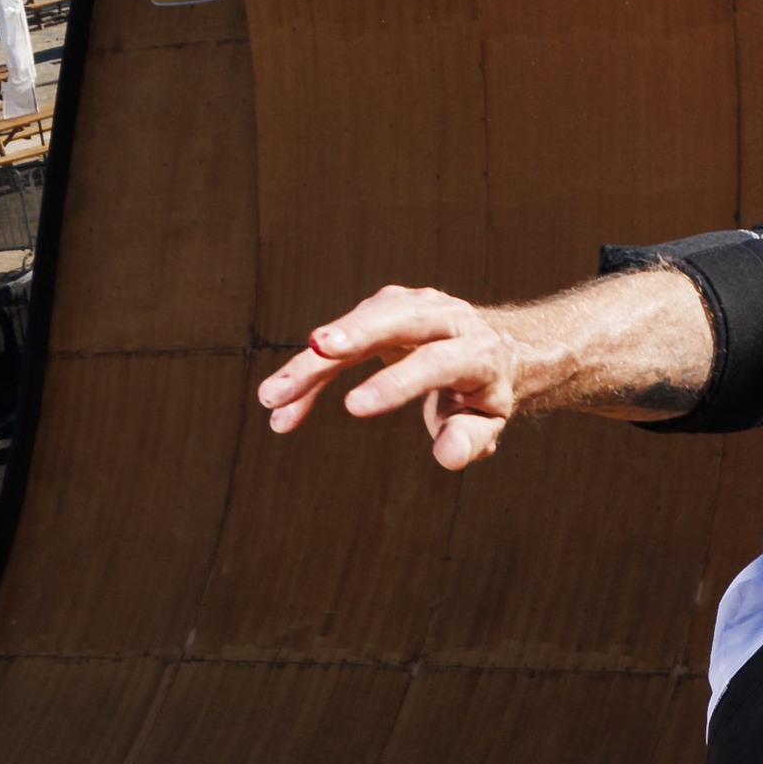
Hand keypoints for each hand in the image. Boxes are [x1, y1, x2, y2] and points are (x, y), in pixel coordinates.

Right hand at [256, 282, 520, 471]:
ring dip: (313, 357)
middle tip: (318, 348)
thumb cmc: (482, 393)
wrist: (489, 348)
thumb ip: (470, 439)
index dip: (398, 382)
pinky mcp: (381, 309)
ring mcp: (410, 306)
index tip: (355, 407)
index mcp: (476, 350)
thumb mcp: (487, 422)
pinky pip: (339, 338)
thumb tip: (447, 457)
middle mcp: (444, 317)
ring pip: (358, 323)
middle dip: (356, 331)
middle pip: (399, 319)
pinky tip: (280, 401)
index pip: (438, 361)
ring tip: (273, 394)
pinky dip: (308, 369)